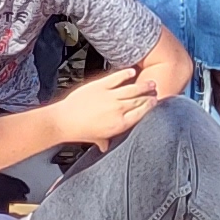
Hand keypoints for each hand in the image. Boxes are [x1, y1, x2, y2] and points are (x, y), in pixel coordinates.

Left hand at [40, 67, 162, 149]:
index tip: (155, 102)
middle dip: (149, 95)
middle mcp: (118, 109)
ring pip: (132, 88)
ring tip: (151, 82)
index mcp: (120, 124)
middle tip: (155, 91)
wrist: (64, 121)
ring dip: (143, 85)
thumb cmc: (79, 131)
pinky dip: (125, 73)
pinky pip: (116, 78)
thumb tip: (107, 147)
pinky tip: (132, 71)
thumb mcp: (97, 139)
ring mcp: (109, 96)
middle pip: (139, 100)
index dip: (150, 106)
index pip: (141, 113)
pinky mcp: (100, 85)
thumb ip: (106, 142)